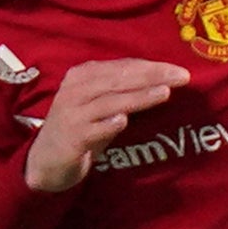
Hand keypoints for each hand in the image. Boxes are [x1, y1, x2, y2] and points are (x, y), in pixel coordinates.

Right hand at [24, 58, 192, 192]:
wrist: (46, 161)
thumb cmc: (81, 129)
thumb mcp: (100, 105)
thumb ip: (123, 91)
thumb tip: (163, 81)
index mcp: (82, 76)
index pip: (122, 67)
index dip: (151, 67)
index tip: (179, 70)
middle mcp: (75, 90)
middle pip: (118, 79)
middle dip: (152, 77)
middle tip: (181, 77)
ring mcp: (71, 114)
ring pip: (109, 101)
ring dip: (137, 97)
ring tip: (164, 93)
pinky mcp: (71, 138)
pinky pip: (93, 130)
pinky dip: (108, 124)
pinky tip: (123, 121)